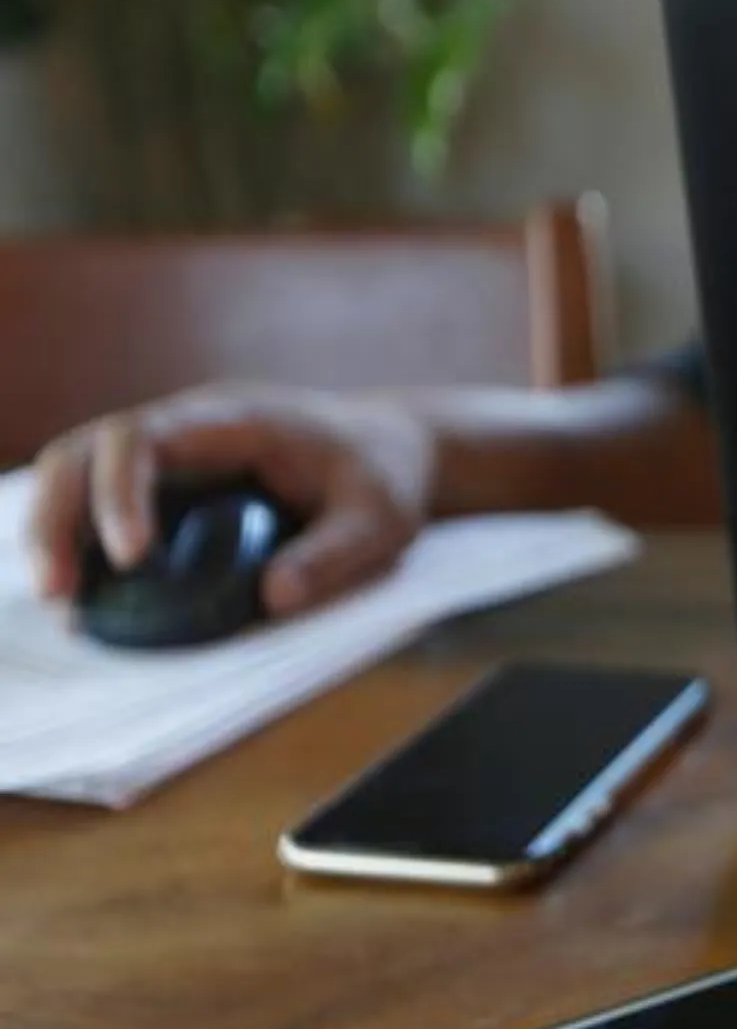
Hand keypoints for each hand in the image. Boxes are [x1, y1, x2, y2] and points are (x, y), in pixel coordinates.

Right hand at [25, 384, 438, 615]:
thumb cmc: (384, 476)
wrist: (388, 447)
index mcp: (233, 421)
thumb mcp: (382, 520)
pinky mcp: (170, 489)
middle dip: (57, 518)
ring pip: (79, 476)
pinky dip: (84, 547)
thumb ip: (334, 556)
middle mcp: (186, 429)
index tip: (132, 556)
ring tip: (64, 607)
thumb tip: (272, 600)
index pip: (145, 437)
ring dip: (56, 534)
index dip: (121, 491)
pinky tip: (86, 603)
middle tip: (60, 594)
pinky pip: (105, 507)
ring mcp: (172, 458)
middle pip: (85, 453)